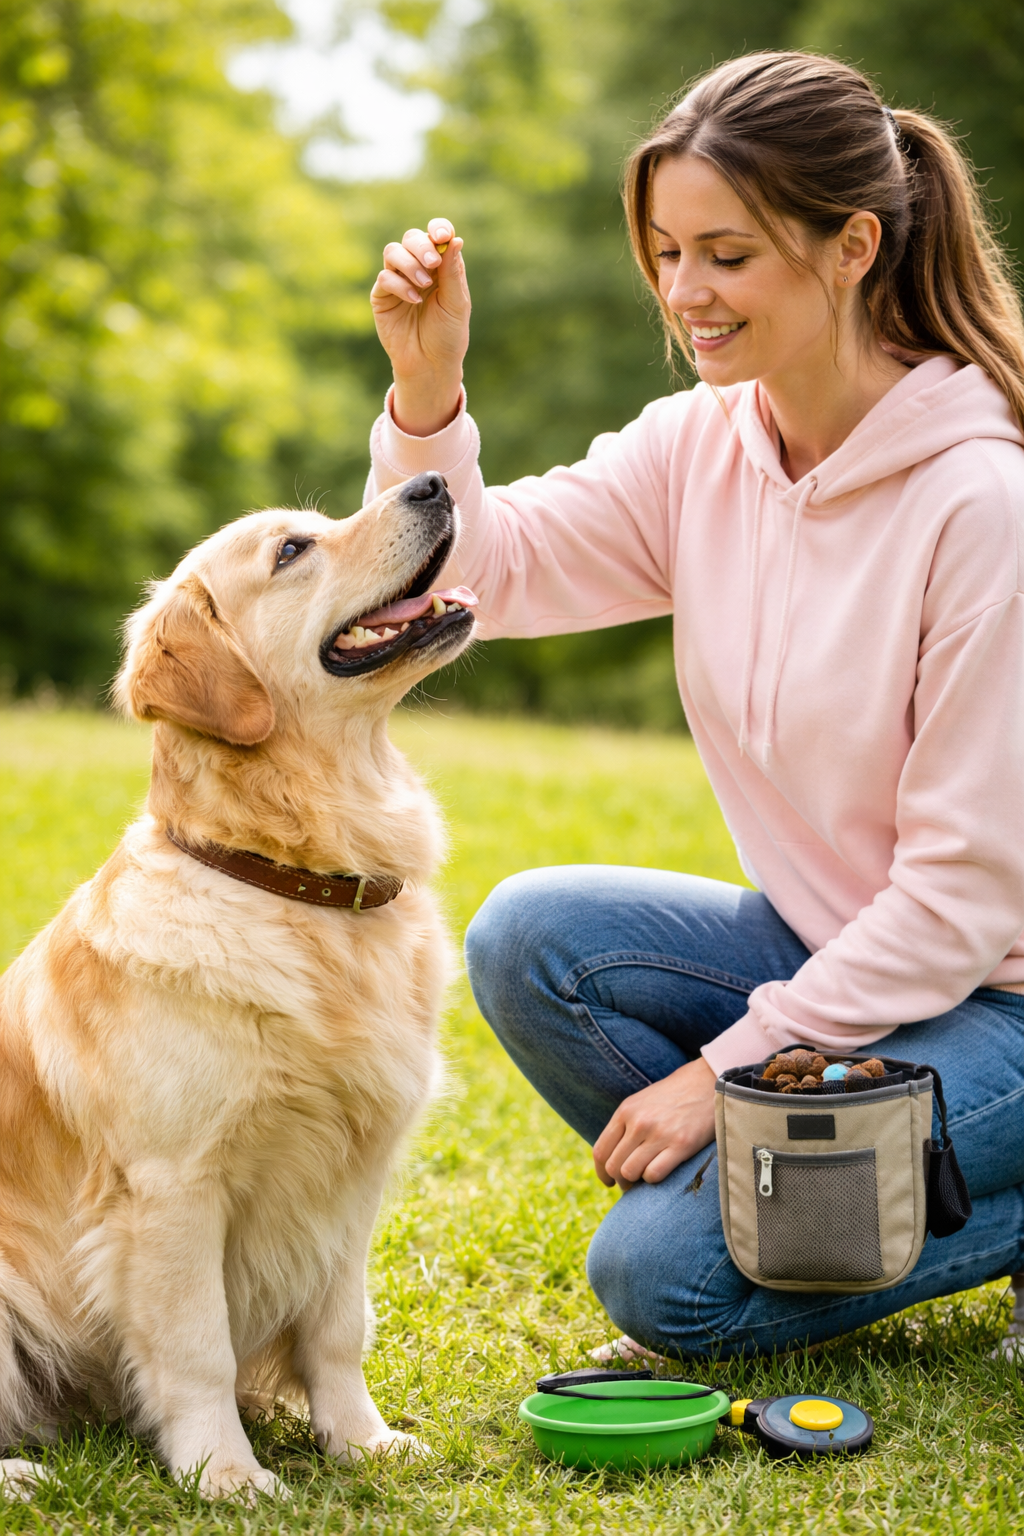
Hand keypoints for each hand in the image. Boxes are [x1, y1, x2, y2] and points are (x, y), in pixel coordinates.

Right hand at [370, 217, 470, 436]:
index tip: (442, 235)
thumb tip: (455, 239)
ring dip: (410, 264)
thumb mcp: (456, 303)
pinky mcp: (382, 297)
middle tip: (433, 264)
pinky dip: (400, 285)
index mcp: (440, 266)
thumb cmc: (448, 335)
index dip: (438, 229)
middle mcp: (417, 268)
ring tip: (424, 285)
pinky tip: (414, 301)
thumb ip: (453, 272)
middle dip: (421, 246)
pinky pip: (384, 278)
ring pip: (393, 251)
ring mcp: (397, 281)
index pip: (436, 235)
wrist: (430, 365)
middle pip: (411, 238)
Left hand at [593, 1057, 716, 1189]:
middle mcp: (639, 1122)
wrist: (708, 1082)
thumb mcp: (642, 1103)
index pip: (601, 1151)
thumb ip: (626, 1126)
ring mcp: (659, 1133)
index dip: (602, 1172)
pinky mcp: (681, 1144)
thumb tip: (612, 1159)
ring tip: (645, 1179)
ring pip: (630, 1173)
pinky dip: (653, 1179)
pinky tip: (661, 1172)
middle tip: (630, 1184)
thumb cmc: (674, 1096)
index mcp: (626, 1111)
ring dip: (636, 1183)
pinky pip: (654, 1174)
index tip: (609, 1181)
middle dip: (620, 1181)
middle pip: (614, 1166)